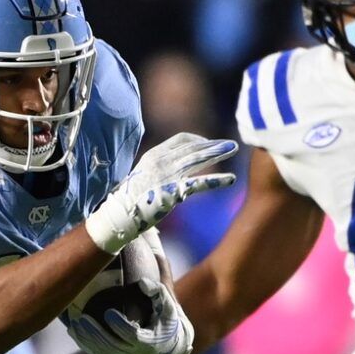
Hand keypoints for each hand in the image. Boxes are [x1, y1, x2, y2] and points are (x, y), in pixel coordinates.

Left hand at [64, 279, 194, 353]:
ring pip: (102, 353)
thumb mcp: (169, 304)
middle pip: (112, 347)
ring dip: (86, 340)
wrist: (171, 347)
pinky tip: (73, 331)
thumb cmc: (169, 319)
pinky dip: (85, 344)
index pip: (132, 336)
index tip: (108, 313)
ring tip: (74, 324)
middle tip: (82, 319)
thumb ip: (159, 289)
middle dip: (96, 334)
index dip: (120, 326)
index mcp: (151, 342)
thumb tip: (144, 276)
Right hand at [84, 132, 237, 253]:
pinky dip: (217, 180)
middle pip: (194, 147)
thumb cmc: (130, 198)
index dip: (198, 140)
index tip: (208, 144)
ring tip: (233, 149)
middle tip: (231, 144)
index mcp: (154, 154)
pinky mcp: (174, 191)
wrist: (121, 214)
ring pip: (199, 159)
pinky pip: (200, 183)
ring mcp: (169, 175)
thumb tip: (170, 166)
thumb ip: (157, 167)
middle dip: (214, 145)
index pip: (181, 139)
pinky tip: (231, 179)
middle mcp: (162, 160)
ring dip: (218, 153)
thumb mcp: (142, 174)